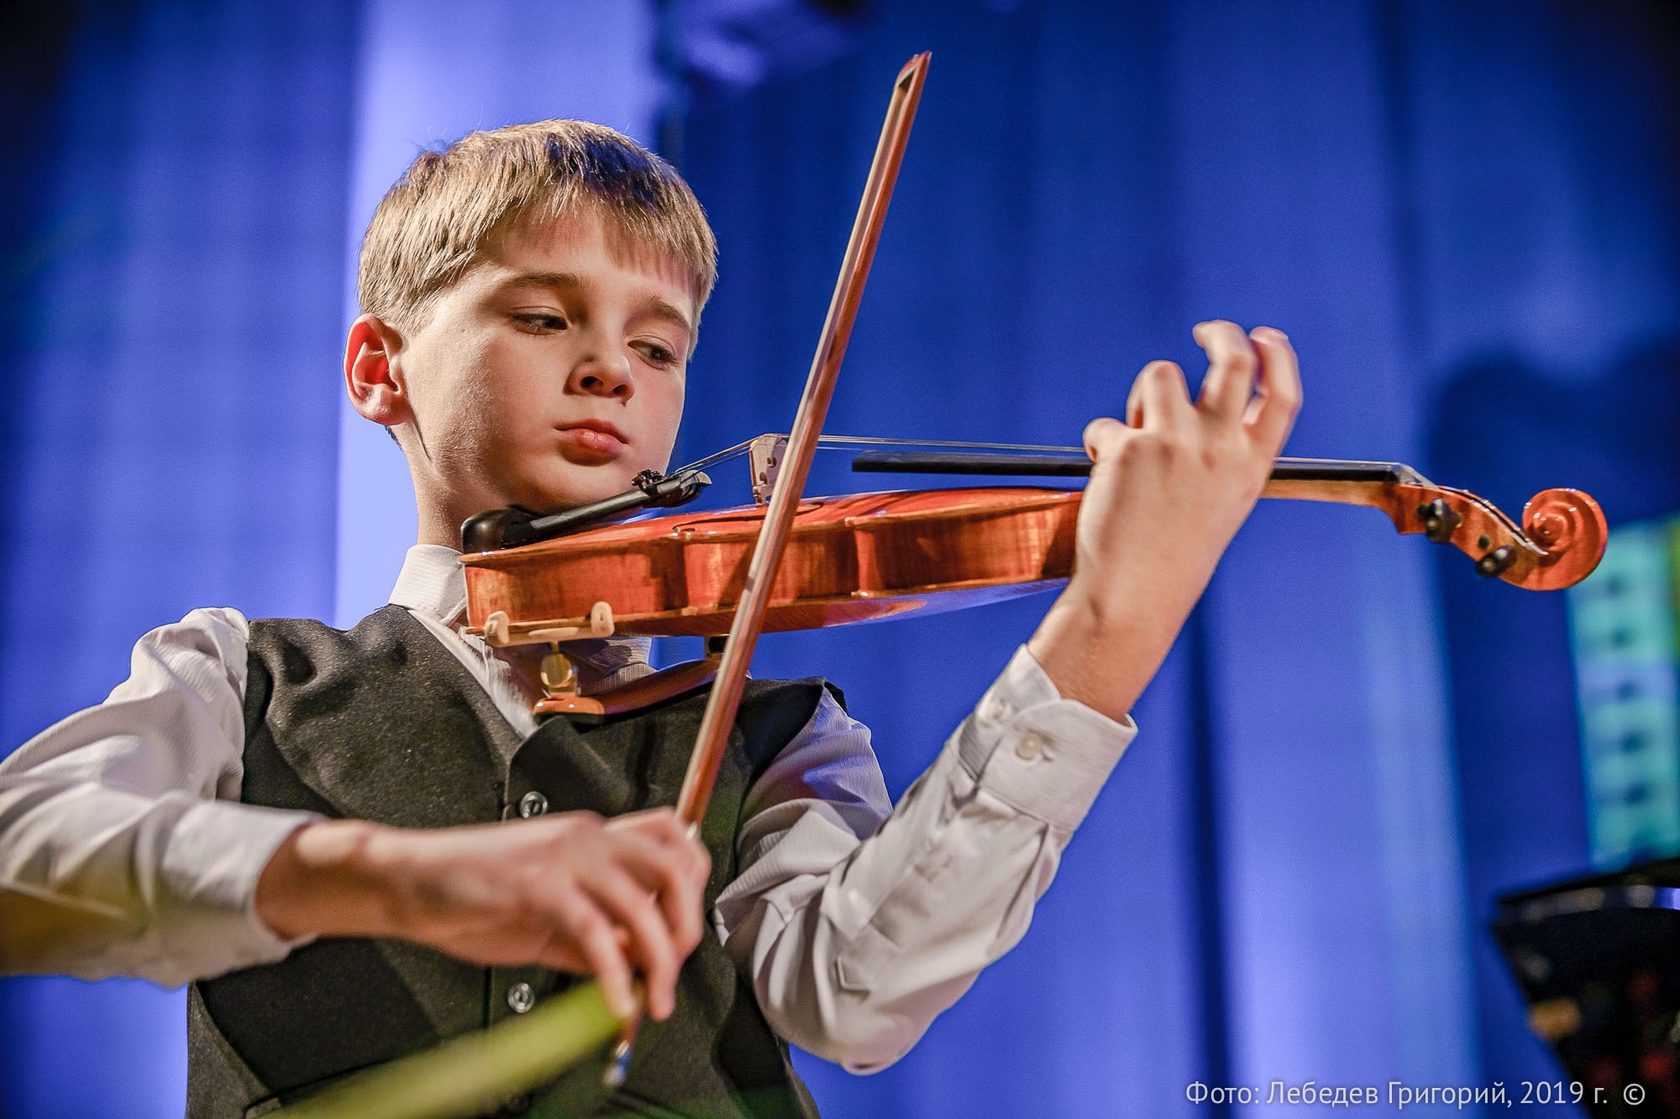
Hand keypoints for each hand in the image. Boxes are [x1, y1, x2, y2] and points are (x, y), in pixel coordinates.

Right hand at [255, 807, 709, 1019]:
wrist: (410, 882)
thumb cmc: (473, 895)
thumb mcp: (548, 916)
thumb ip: (595, 935)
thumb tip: (639, 969)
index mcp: (592, 837)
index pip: (672, 838)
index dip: (692, 885)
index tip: (683, 934)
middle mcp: (587, 836)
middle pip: (674, 866)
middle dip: (686, 925)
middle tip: (674, 971)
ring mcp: (564, 856)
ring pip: (642, 901)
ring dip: (659, 959)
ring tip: (653, 1000)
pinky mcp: (538, 883)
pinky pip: (594, 932)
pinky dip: (615, 974)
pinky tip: (616, 1002)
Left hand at [1028, 320, 1300, 719]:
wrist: (1133, 595)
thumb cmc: (1174, 554)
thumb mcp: (1220, 501)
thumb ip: (1222, 453)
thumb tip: (1203, 402)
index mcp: (1251, 465)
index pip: (1283, 396)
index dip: (1278, 356)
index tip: (1264, 335)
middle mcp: (1220, 448)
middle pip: (1234, 361)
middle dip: (1221, 333)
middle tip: (1203, 331)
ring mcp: (1176, 443)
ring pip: (1160, 375)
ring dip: (1141, 398)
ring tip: (1134, 442)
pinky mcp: (1130, 447)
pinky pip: (1107, 425)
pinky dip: (1100, 444)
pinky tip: (1103, 479)